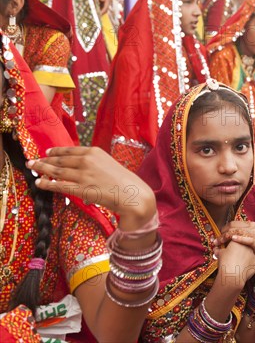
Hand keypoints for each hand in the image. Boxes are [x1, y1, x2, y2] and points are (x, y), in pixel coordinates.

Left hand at [26, 147, 155, 226]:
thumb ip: (94, 163)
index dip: (56, 151)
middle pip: (60, 159)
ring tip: (32, 168)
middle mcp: (87, 160)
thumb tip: (79, 168)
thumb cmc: (124, 181)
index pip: (70, 150)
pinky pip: (59, 185)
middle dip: (45, 160)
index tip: (47, 152)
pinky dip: (47, 183)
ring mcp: (83, 174)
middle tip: (33, 161)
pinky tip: (39, 183)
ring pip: (57, 171)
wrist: (132, 193)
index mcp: (95, 152)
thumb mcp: (109, 164)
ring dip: (42, 169)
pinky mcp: (81, 188)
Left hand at [213, 221, 254, 271]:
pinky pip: (247, 239)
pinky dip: (240, 238)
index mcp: (250, 225)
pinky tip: (233, 239)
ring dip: (225, 237)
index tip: (217, 236)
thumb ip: (242, 237)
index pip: (233, 224)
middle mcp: (252, 227)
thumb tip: (230, 239)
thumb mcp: (251, 239)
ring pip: (237, 232)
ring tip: (218, 243)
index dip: (224, 229)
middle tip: (215, 240)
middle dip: (222, 233)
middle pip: (233, 226)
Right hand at [214, 241, 254, 288]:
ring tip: (236, 266)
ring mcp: (253, 256)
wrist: (231, 275)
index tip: (229, 252)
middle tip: (232, 259)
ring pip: (248, 257)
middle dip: (239, 253)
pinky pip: (251, 266)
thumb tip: (215, 249)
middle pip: (244, 249)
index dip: (232, 247)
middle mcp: (248, 247)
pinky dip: (247, 268)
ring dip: (244, 260)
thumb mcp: (219, 254)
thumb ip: (218, 250)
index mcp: (239, 241)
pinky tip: (241, 272)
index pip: (236, 242)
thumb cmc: (225, 262)